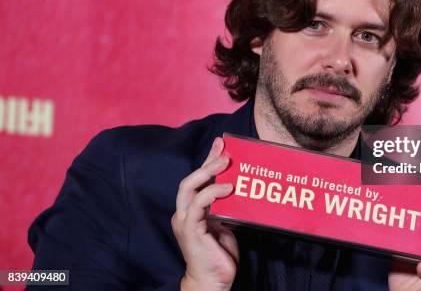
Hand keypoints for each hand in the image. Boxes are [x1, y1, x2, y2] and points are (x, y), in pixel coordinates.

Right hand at [172, 137, 238, 290]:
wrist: (213, 281)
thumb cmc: (219, 255)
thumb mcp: (225, 224)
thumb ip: (225, 207)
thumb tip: (238, 187)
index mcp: (190, 211)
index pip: (197, 181)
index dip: (208, 161)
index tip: (221, 144)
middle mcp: (183, 214)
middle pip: (190, 180)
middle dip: (207, 162)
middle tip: (225, 150)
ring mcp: (184, 222)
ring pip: (190, 188)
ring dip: (208, 173)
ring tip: (226, 163)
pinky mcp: (190, 230)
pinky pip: (198, 206)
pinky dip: (211, 193)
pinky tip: (227, 187)